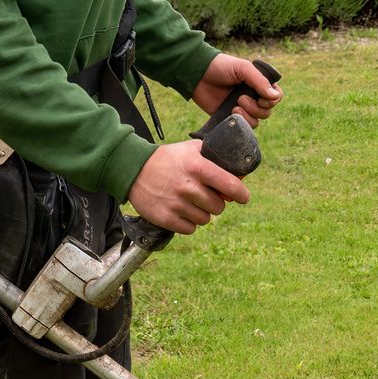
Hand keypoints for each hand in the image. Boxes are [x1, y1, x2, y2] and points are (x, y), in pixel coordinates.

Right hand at [128, 139, 249, 234]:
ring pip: (205, 219)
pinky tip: (181, 210)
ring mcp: (177, 204)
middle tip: (205, 195)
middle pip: (218, 206)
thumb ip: (213, 156)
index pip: (229, 185)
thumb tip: (236, 173)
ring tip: (190, 202)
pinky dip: (189, 223)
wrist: (133, 169)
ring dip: (201, 213)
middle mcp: (188, 186)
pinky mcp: (166, 218)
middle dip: (215, 202)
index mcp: (197, 167)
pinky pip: (190, 229)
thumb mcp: (190, 149)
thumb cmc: (167, 158)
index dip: (240, 193)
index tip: (243, 197)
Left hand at [190, 54, 281, 127]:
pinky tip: (231, 113)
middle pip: (267, 111)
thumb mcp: (242, 68)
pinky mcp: (230, 116)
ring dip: (248, 115)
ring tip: (235, 106)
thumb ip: (260, 81)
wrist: (197, 75)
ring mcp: (241, 107)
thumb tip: (275, 97)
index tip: (260, 98)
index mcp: (257, 83)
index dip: (271, 100)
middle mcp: (252, 96)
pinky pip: (243, 126)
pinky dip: (241, 122)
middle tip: (241, 98)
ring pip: (257, 120)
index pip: (276, 96)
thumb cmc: (220, 67)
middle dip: (256, 108)